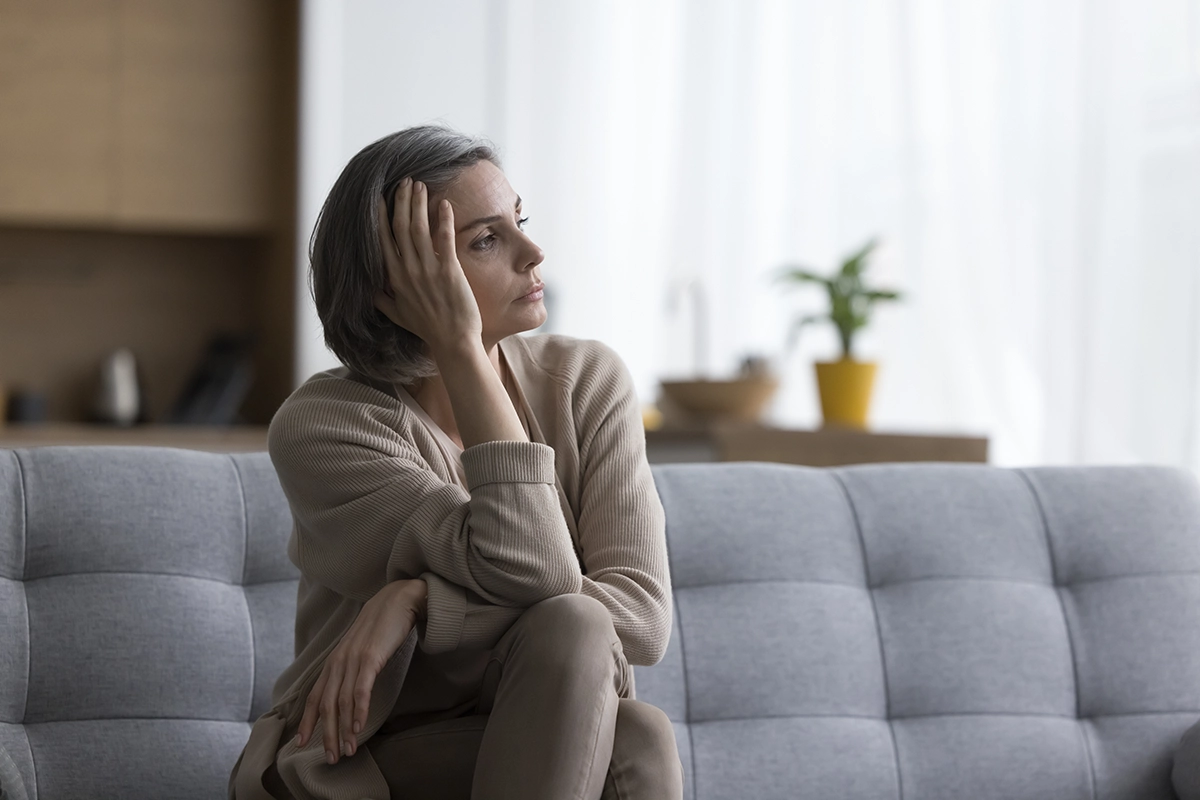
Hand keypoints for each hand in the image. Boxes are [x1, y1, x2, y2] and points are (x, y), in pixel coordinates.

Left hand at [294, 578, 427, 763]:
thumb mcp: (361, 647)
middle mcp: (339, 660)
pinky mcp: (370, 657)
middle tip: (331, 758)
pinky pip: (361, 690)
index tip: (301, 743)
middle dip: (326, 734)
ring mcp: (353, 658)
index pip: (315, 696)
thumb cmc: (383, 624)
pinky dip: (359, 711)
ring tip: (349, 750)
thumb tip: (350, 689)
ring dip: (345, 730)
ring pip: (343, 702)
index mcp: (335, 660)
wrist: (400, 598)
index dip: (307, 721)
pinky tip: (360, 728)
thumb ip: (353, 666)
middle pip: (326, 705)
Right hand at [374, 177, 482, 354]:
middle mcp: (408, 271)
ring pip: (418, 229)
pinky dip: (443, 219)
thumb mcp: (397, 315)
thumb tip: (368, 290)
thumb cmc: (428, 329)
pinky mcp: (449, 271)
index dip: (381, 216)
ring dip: (418, 204)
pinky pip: (444, 239)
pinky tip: (443, 203)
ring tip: (419, 185)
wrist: (453, 342)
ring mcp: (428, 271)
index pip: (384, 240)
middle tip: (404, 181)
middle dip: (401, 201)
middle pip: (400, 228)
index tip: (380, 198)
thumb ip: (381, 300)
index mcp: (395, 279)